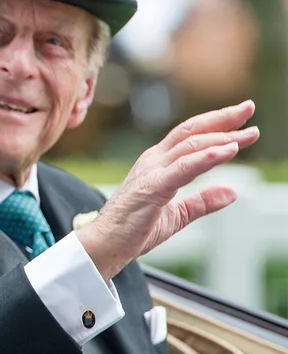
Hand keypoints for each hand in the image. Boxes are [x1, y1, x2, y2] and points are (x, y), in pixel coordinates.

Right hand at [79, 100, 258, 281]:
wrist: (104, 244)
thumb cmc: (132, 229)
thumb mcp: (176, 214)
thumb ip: (203, 202)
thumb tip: (233, 192)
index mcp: (157, 164)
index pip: (189, 136)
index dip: (216, 124)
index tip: (243, 120)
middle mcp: (153, 160)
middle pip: (191, 131)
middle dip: (222, 119)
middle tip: (248, 109)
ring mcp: (151, 172)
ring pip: (190, 145)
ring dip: (222, 137)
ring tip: (248, 134)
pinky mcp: (152, 187)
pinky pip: (184, 168)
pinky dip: (208, 157)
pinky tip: (229, 150)